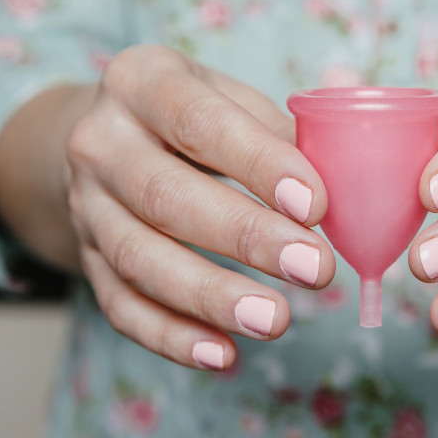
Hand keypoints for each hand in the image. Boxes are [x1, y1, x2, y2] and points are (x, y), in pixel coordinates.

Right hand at [66, 45, 334, 369]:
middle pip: (165, 196)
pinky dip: (172, 336)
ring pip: (140, 260)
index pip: (198, 120)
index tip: (316, 205)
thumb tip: (350, 173)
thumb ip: (284, 131)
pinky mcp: (88, 259)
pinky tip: (224, 354)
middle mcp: (100, 143)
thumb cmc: (192, 116)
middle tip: (315, 269)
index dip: (258, 163)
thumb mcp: (230, 98)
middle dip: (245, 237)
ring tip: (276, 321)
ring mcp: (87, 207)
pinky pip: (122, 306)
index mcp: (142, 82)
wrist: (108, 140)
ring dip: (212, 296)